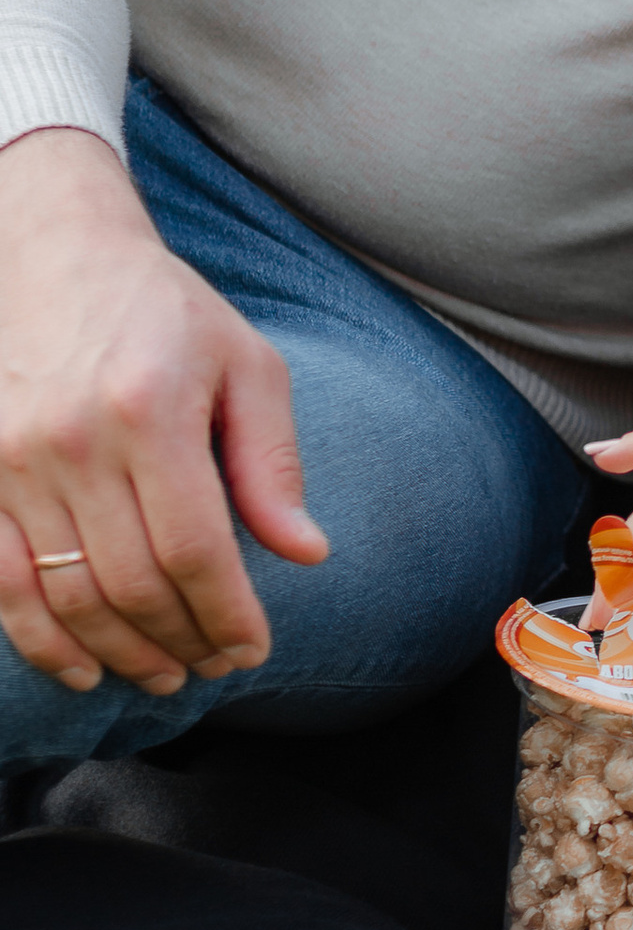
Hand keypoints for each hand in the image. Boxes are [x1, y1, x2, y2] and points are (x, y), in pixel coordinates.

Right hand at [0, 128, 326, 695]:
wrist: (54, 256)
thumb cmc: (165, 312)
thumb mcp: (245, 364)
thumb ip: (272, 462)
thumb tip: (306, 552)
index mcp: (150, 411)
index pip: (194, 550)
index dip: (227, 615)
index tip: (252, 647)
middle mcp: (74, 443)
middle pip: (132, 584)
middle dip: (183, 642)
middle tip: (214, 666)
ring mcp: (13, 463)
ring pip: (69, 596)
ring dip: (121, 654)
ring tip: (165, 674)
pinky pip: (1, 584)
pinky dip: (41, 641)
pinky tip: (83, 669)